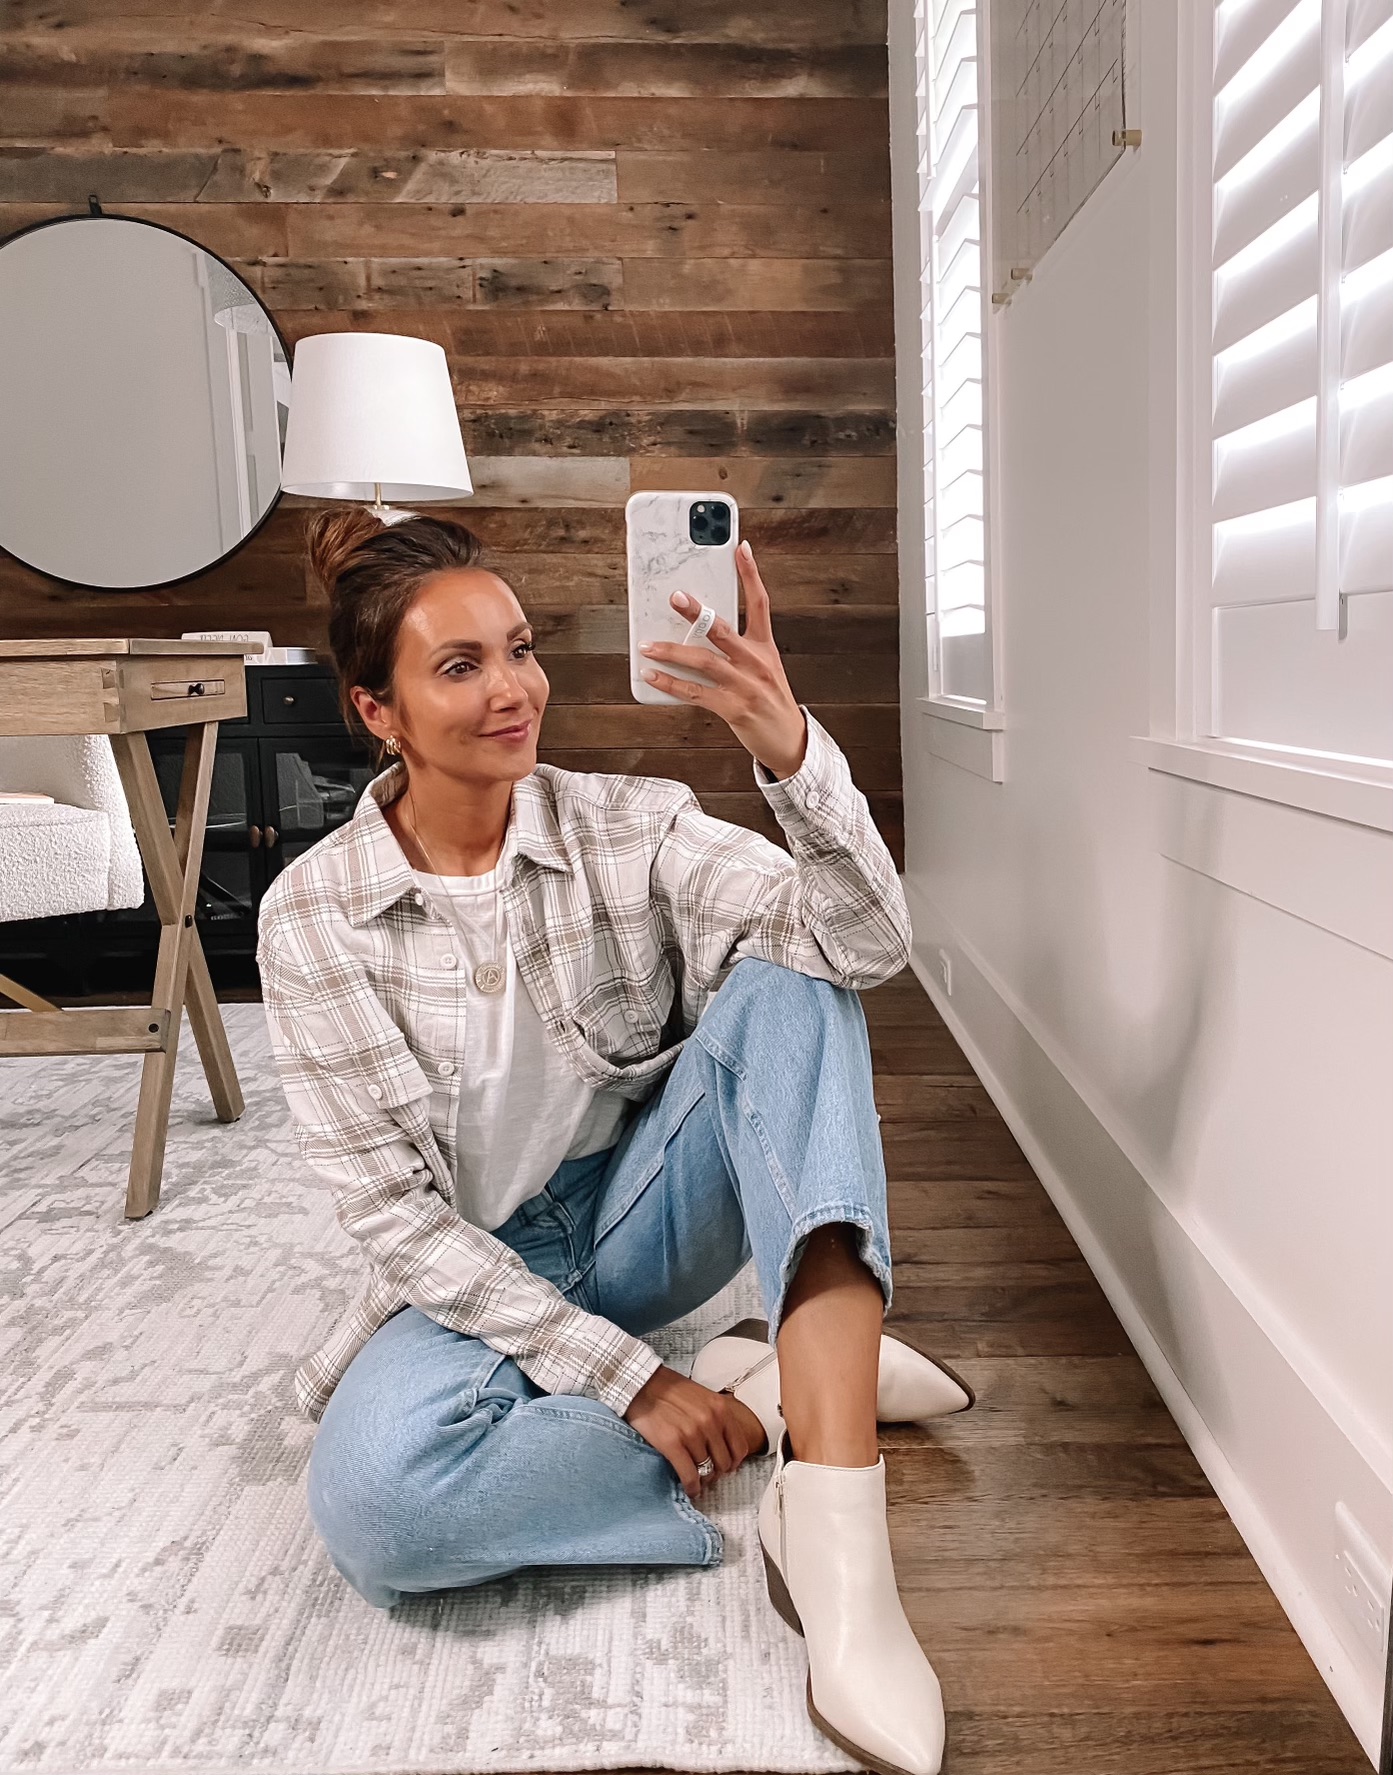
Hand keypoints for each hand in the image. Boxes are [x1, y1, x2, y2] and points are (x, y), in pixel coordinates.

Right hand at [622, 1363, 763, 1499]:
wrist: (641, 1383)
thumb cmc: (669, 1389)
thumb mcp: (702, 1397)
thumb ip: (715, 1417)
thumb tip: (722, 1445)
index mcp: (720, 1408)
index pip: (739, 1447)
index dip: (733, 1462)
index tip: (726, 1466)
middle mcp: (710, 1421)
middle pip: (724, 1463)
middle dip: (717, 1472)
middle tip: (709, 1474)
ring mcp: (692, 1433)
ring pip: (707, 1471)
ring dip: (702, 1479)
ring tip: (697, 1480)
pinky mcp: (672, 1443)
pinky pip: (689, 1475)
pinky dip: (691, 1487)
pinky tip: (689, 1488)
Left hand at [638, 539, 808, 780]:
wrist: (790, 741)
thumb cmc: (771, 703)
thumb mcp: (764, 669)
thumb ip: (740, 649)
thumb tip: (702, 629)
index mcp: (765, 648)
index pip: (760, 603)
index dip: (750, 574)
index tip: (740, 548)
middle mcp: (756, 662)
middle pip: (722, 630)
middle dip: (697, 612)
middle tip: (675, 597)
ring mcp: (745, 686)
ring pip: (704, 661)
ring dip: (672, 651)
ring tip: (647, 645)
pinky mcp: (734, 708)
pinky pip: (696, 692)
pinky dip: (671, 684)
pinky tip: (652, 676)